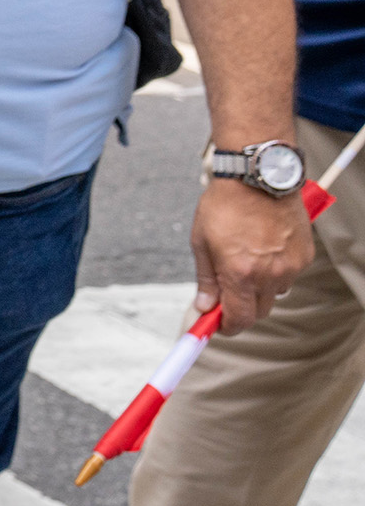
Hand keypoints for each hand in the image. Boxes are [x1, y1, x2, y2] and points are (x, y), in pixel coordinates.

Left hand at [191, 182, 312, 333]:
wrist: (256, 177)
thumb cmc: (224, 206)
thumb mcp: (201, 241)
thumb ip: (206, 279)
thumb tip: (204, 308)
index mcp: (239, 273)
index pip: (238, 319)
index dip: (226, 327)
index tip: (218, 325)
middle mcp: (269, 275)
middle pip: (258, 312)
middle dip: (241, 308)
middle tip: (227, 292)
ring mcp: (290, 266)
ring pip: (274, 294)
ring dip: (260, 288)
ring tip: (246, 259)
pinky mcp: (304, 256)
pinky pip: (289, 276)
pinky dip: (276, 271)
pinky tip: (264, 248)